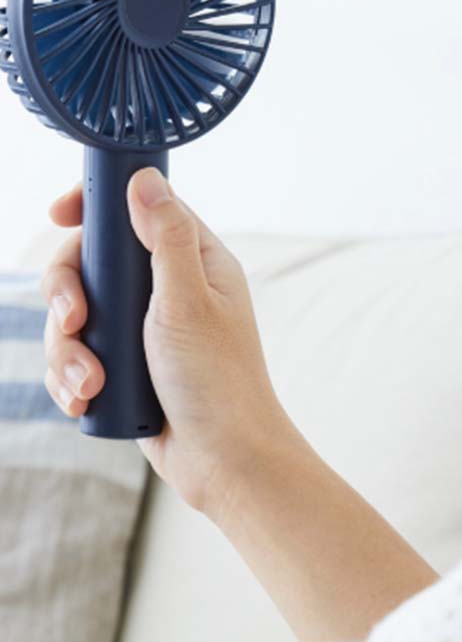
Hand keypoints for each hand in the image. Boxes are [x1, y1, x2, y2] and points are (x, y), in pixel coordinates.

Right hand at [42, 168, 292, 520]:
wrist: (222, 462)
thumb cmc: (217, 382)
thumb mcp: (188, 302)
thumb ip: (165, 240)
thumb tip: (145, 179)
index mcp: (194, 262)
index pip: (138, 211)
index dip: (95, 206)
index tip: (59, 213)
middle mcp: (167, 289)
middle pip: (91, 263)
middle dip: (70, 293)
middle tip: (77, 320)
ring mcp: (143, 329)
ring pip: (76, 314)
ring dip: (70, 349)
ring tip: (91, 383)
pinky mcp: (124, 365)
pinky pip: (76, 355)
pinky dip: (72, 377)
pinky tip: (86, 400)